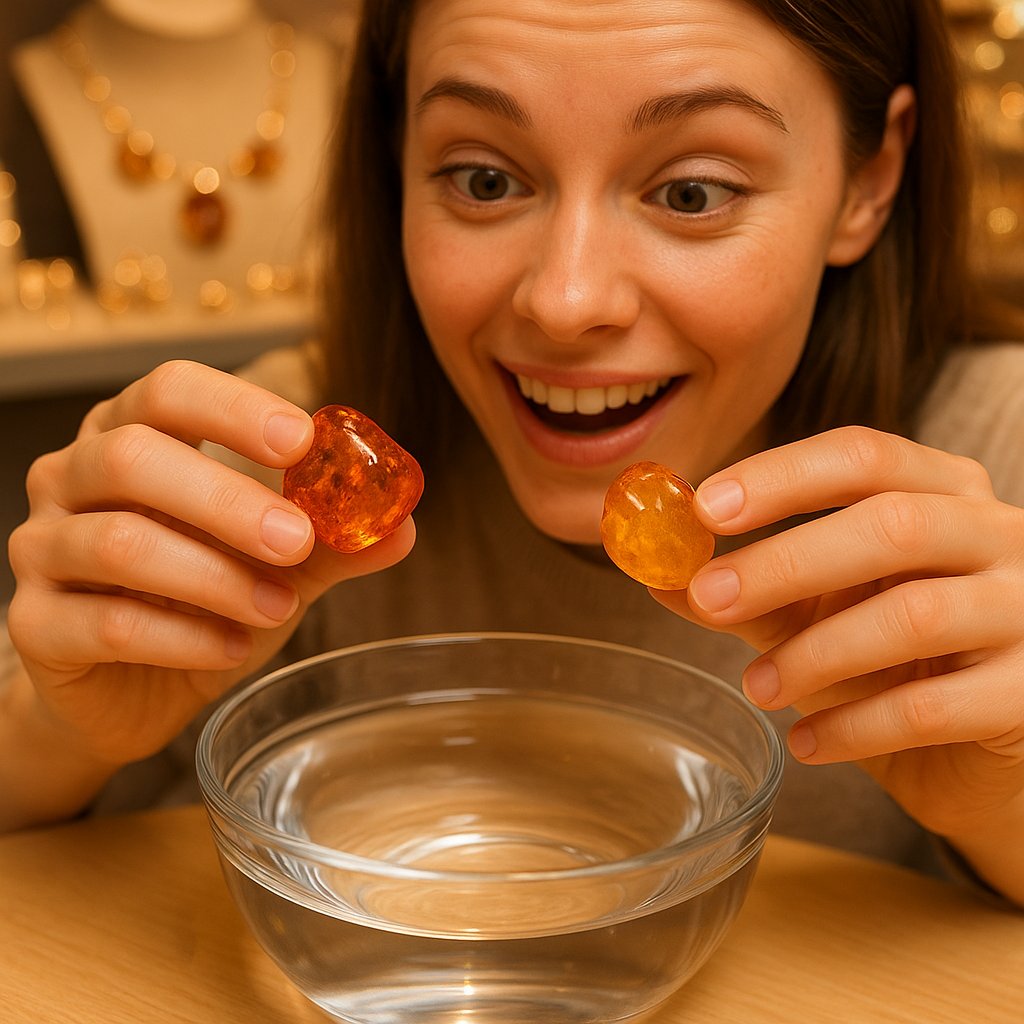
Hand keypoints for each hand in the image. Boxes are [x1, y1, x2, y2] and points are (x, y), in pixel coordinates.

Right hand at [6, 361, 414, 773]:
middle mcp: (73, 477)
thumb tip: (402, 525)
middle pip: (133, 456)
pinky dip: (183, 637)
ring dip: (214, 578)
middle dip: (227, 500)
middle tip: (298, 539)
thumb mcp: (276, 562)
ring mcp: (42, 547)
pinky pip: (105, 624)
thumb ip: (332, 541)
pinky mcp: (34, 624)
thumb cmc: (203, 599)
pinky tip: (231, 648)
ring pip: (117, 543)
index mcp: (133, 436)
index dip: (235, 408)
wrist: (132, 688)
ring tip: (279, 608)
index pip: (170, 389)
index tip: (303, 441)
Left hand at [654, 427, 1023, 892]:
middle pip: (892, 525)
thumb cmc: (897, 659)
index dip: (779, 476)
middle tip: (708, 597)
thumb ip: (752, 590)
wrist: (986, 749)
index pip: (862, 455)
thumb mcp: (820, 611)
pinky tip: (806, 742)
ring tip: (756, 687)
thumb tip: (659, 574)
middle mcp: (998, 535)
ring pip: (916, 614)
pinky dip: (856, 727)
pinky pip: (937, 707)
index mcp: (943, 491)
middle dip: (786, 562)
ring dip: (815, 653)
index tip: (703, 507)